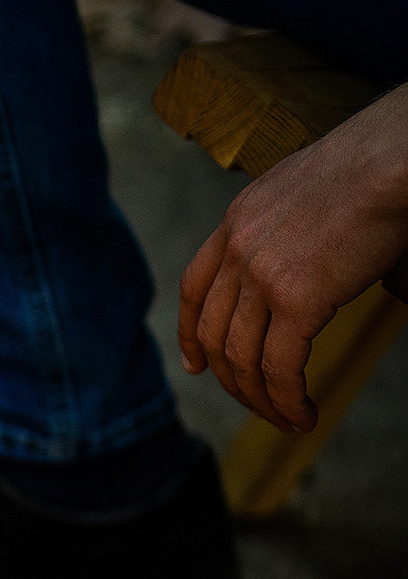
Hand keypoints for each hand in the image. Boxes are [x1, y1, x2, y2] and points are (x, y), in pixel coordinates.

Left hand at [177, 87, 407, 432]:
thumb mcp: (306, 191)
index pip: (193, 288)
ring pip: (242, 358)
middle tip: (255, 404)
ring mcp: (262, 276)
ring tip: (286, 419)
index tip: (196, 364)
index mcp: (235, 221)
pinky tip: (303, 414)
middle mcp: (238, 250)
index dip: (190, 333)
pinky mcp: (297, 299)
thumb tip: (313, 265)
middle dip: (231, 379)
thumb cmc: (372, 166)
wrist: (395, 159)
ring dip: (261, 399)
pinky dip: (286, 398)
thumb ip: (291, 229)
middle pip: (214, 333)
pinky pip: (280, 366)